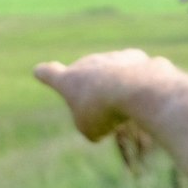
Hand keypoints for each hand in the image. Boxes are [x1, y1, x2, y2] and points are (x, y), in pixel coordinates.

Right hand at [33, 49, 175, 141]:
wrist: (135, 88)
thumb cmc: (103, 111)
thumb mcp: (91, 129)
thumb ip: (93, 123)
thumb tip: (108, 120)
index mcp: (69, 80)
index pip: (50, 74)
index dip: (45, 74)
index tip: (39, 71)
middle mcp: (89, 63)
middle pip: (89, 80)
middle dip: (96, 95)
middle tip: (105, 114)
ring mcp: (113, 57)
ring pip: (115, 79)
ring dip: (120, 93)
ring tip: (130, 110)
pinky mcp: (138, 58)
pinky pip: (138, 79)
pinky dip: (142, 89)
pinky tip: (147, 99)